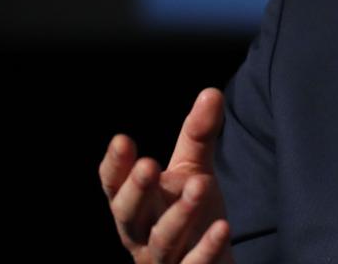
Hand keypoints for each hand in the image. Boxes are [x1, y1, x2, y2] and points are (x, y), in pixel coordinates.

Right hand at [100, 88, 235, 263]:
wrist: (211, 260)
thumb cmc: (192, 214)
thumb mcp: (194, 171)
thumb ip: (198, 136)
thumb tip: (211, 92)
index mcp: (137, 204)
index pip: (115, 186)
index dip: (115, 166)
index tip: (122, 140)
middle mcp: (141, 234)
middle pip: (129, 215)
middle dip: (136, 190)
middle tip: (147, 165)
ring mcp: (162, 260)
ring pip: (162, 241)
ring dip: (179, 214)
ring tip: (200, 184)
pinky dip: (206, 249)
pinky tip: (222, 228)